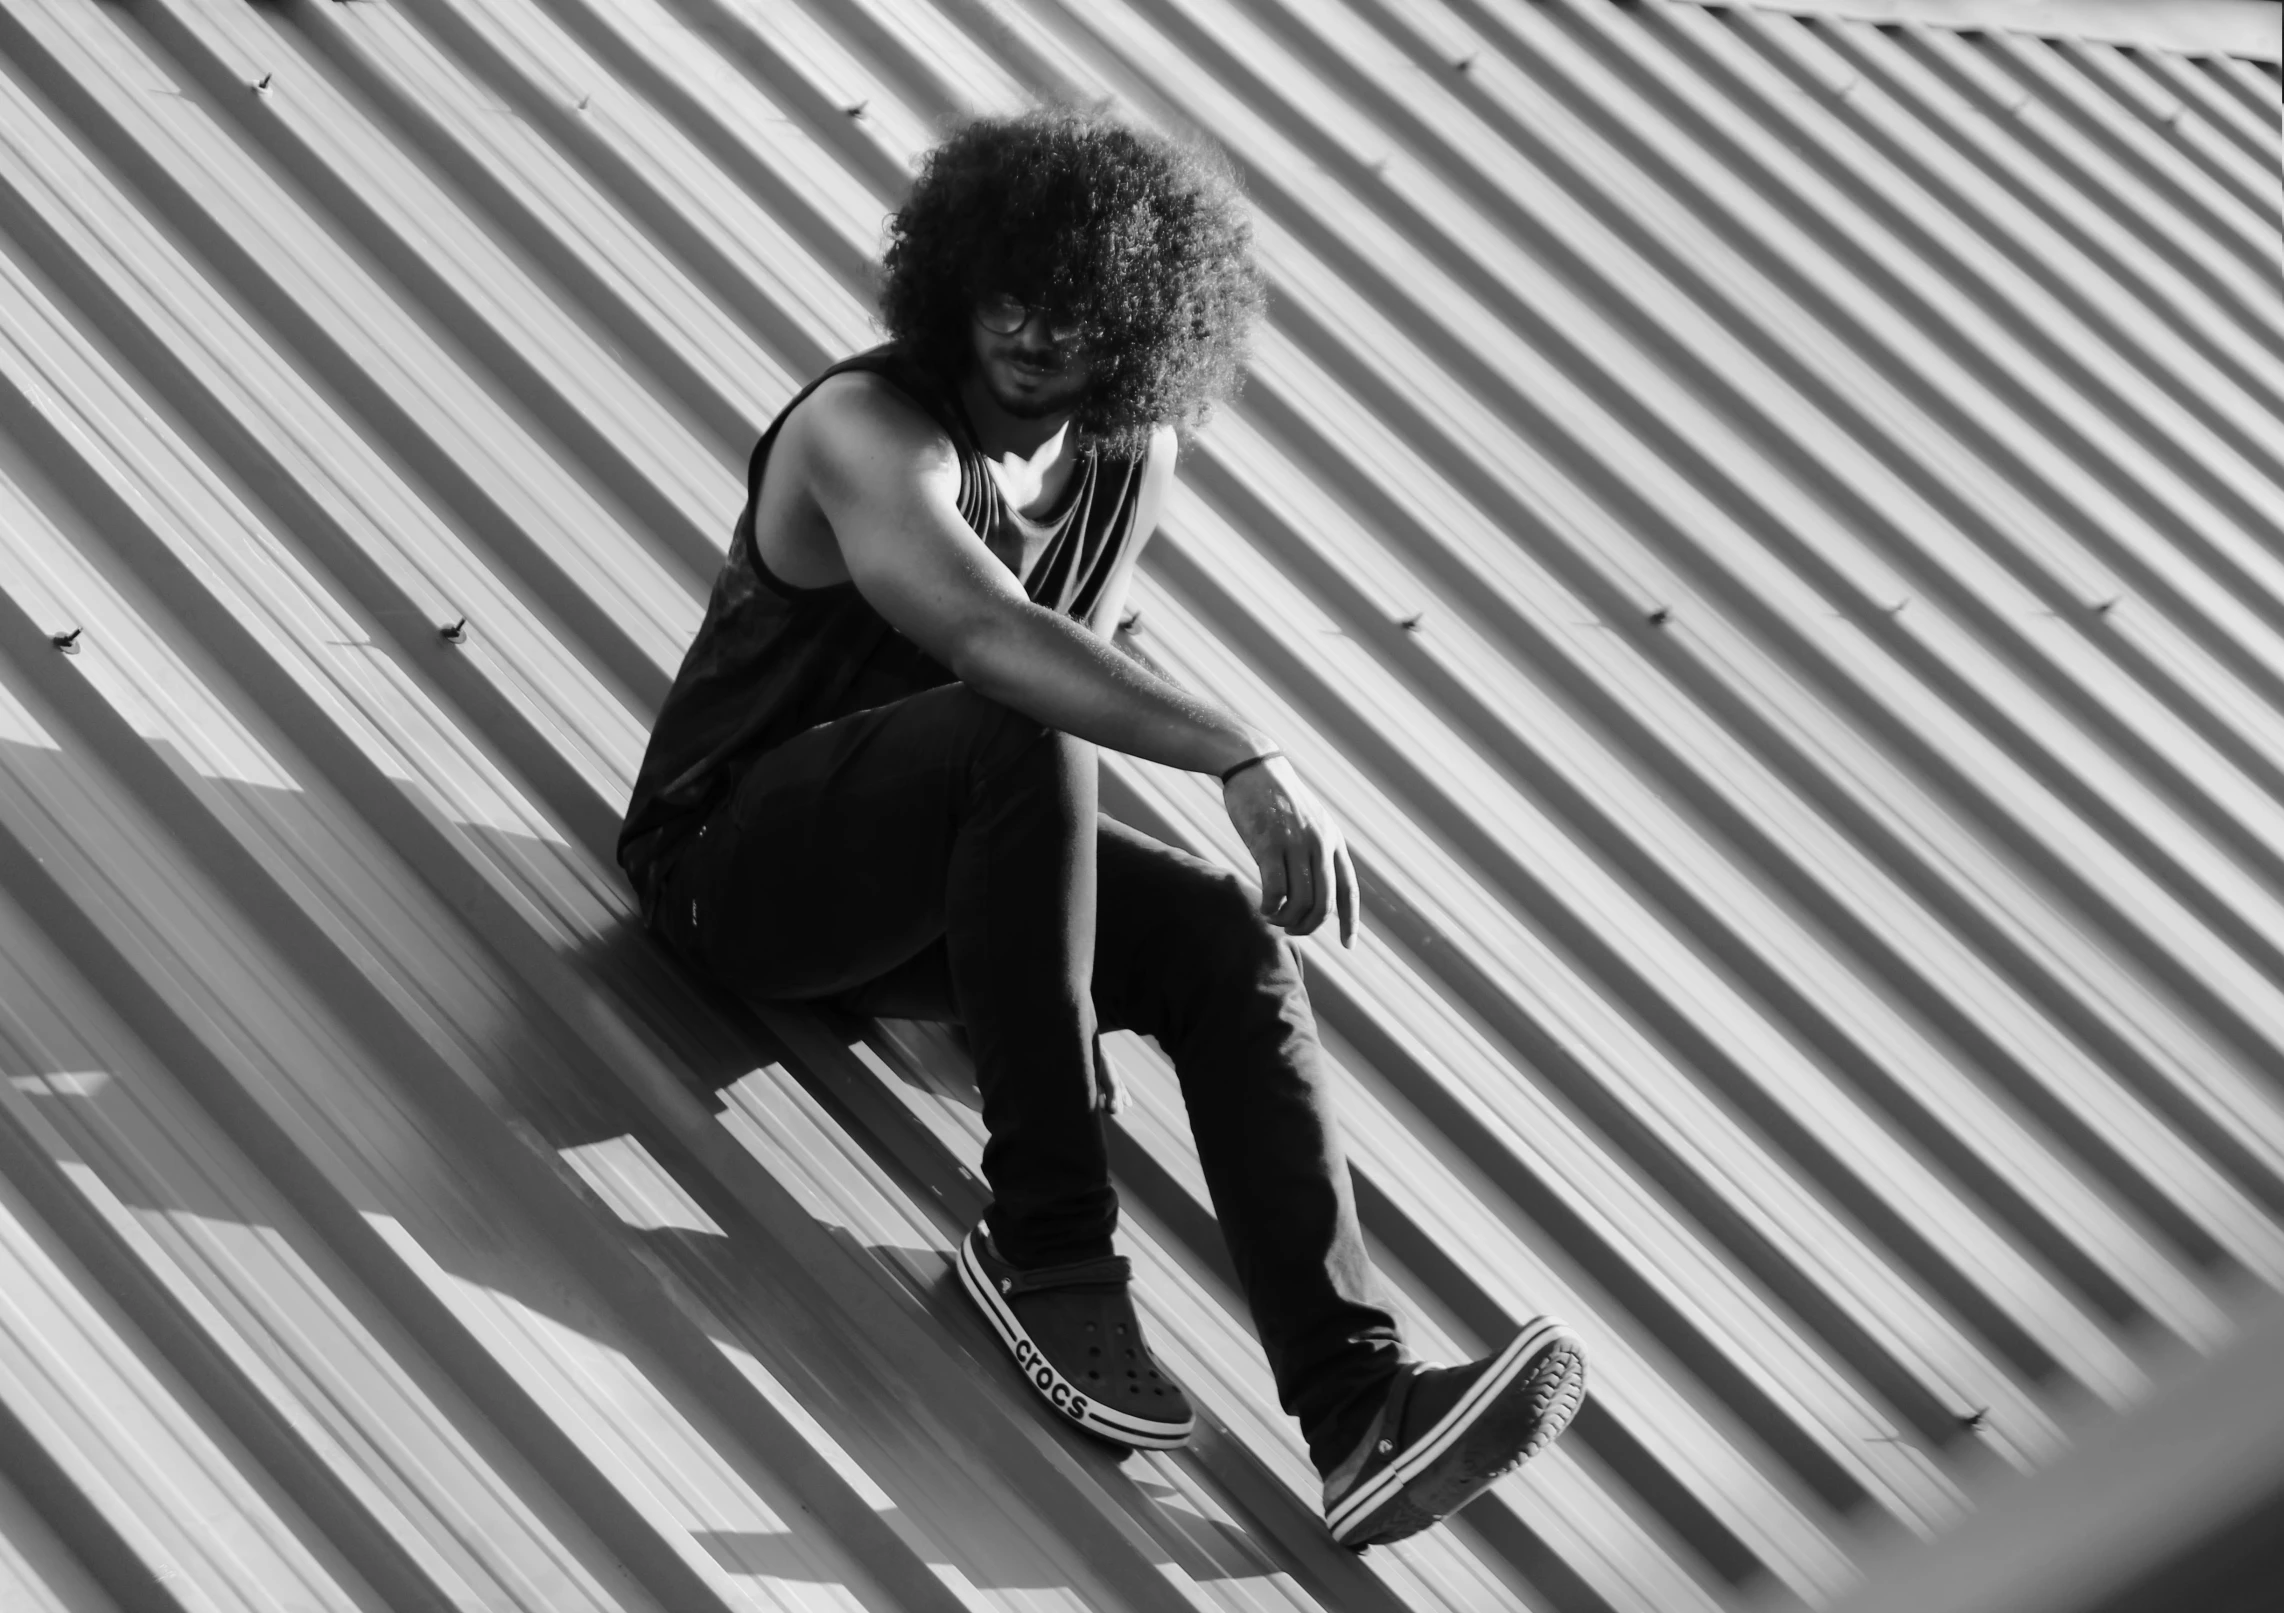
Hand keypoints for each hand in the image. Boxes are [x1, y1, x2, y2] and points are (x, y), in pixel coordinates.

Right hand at [1221, 755, 1359, 946]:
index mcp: (1333, 841)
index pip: (1349, 890)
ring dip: (1286, 920)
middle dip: (1309, 926)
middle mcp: (1320, 845)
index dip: (1351, 922)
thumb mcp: (1308, 821)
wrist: (1254, 766)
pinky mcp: (1269, 845)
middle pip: (1324, 904)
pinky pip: (1275, 891)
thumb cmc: (1276, 798)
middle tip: (1291, 930)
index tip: (1349, 946)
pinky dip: (1270, 908)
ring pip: (1300, 902)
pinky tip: (1263, 907)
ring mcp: (1296, 844)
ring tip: (1273, 918)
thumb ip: (1316, 850)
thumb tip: (1314, 885)